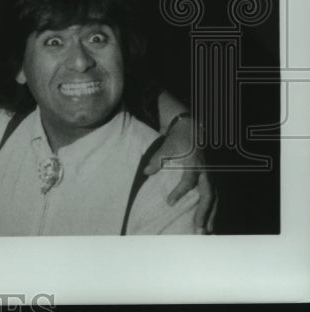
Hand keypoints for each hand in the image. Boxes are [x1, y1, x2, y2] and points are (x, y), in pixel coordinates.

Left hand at [144, 115, 215, 233]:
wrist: (193, 129)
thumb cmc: (179, 139)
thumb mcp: (166, 147)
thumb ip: (157, 160)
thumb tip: (146, 172)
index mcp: (195, 163)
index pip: (188, 181)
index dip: (179, 192)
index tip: (169, 203)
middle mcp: (207, 172)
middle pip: (208, 195)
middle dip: (204, 213)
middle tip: (198, 229)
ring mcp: (212, 176)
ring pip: (214, 199)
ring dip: (211, 216)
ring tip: (207, 232)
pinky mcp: (212, 178)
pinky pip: (215, 197)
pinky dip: (213, 210)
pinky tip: (210, 222)